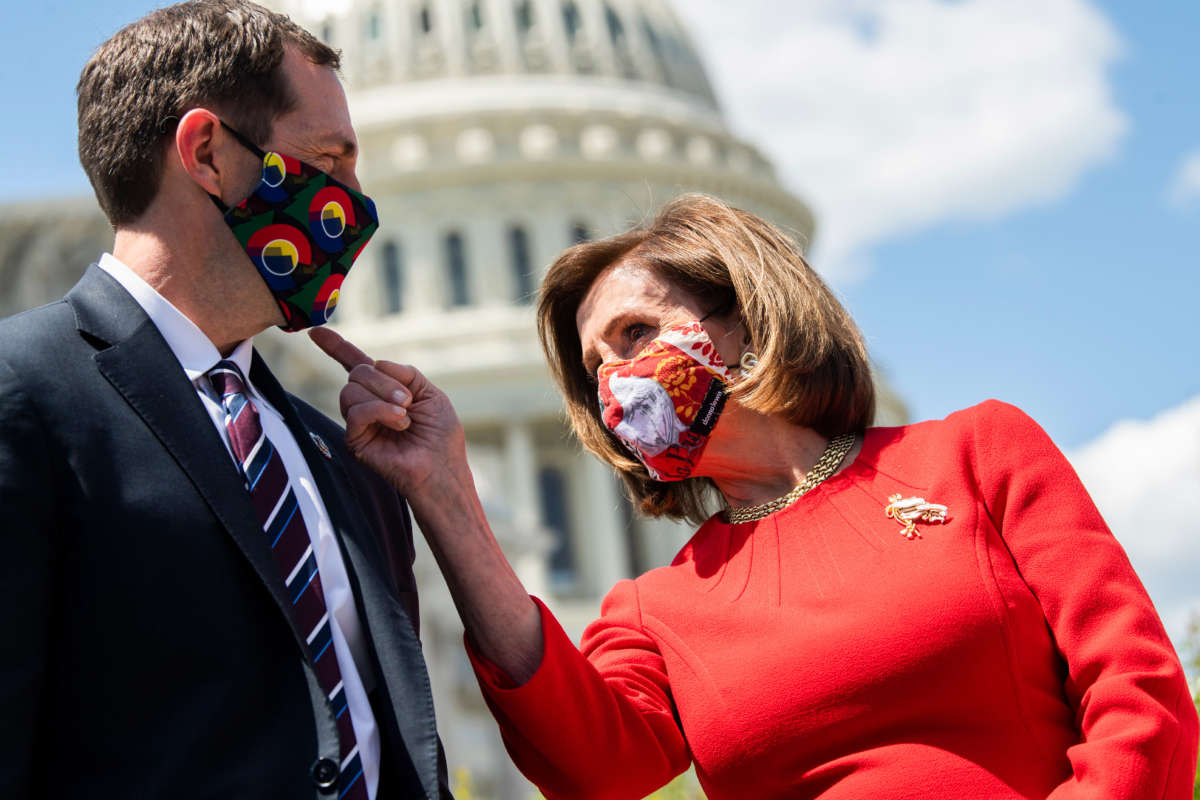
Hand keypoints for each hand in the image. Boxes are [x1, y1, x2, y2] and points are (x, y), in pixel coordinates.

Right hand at [308, 327, 465, 495]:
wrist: (442, 468)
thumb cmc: (441, 435)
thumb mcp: (430, 393)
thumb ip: (404, 373)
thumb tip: (376, 363)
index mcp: (385, 389)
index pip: (354, 363)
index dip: (336, 347)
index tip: (315, 332)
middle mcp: (368, 403)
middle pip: (357, 372)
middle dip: (385, 381)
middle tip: (409, 401)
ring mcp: (360, 422)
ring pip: (352, 388)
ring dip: (384, 396)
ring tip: (405, 414)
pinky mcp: (355, 440)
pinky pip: (356, 411)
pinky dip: (380, 411)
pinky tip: (400, 424)